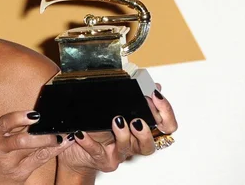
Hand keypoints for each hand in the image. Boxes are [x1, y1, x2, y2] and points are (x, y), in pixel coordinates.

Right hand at [0, 111, 73, 184]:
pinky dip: (53, 151)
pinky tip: (62, 145)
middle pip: (22, 139)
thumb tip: (38, 115)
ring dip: (50, 141)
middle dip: (41, 134)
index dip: (20, 118)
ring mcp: (9, 161)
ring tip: (62, 136)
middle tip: (56, 128)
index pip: (6, 122)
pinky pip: (39, 159)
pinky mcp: (19, 173)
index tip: (35, 115)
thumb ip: (12, 127)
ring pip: (33, 150)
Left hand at [58, 85, 178, 175]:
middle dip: (145, 132)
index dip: (165, 113)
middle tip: (137, 120)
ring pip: (126, 148)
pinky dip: (89, 141)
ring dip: (122, 134)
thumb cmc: (99, 131)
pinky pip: (96, 150)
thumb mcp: (117, 111)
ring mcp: (117, 153)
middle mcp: (132, 144)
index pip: (165, 127)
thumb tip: (154, 85)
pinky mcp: (101, 159)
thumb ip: (136, 101)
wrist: (79, 151)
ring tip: (116, 121)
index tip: (155, 96)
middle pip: (149, 145)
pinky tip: (82, 133)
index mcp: (141, 131)